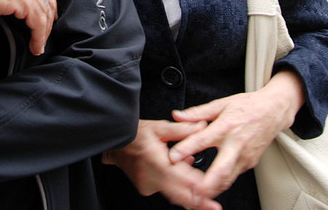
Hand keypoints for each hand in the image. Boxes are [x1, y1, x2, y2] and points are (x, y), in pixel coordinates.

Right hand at [0, 0, 56, 55]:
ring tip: (38, 46)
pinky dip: (39, 38)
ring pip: (45, 13)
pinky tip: (35, 47)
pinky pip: (39, 24)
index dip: (45, 1)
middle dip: (49, 18)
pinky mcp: (24, 1)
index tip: (45, 15)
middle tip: (45, 33)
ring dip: (44, 32)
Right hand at [104, 119, 221, 209]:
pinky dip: (176, 188)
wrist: (114, 143)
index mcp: (157, 161)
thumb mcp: (159, 127)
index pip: (182, 178)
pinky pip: (165, 191)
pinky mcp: (145, 188)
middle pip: (179, 194)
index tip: (210, 194)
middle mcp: (152, 177)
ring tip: (206, 205)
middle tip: (214, 208)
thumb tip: (202, 126)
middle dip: (198, 202)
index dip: (197, 187)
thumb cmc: (135, 134)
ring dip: (189, 199)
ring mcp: (148, 185)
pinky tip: (182, 177)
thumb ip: (182, 129)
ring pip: (173, 196)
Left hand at [169, 71, 304, 199]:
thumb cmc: (247, 106)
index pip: (203, 139)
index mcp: (226, 126)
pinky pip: (233, 175)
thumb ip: (197, 113)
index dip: (186, 148)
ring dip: (213, 189)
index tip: (173, 157)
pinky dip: (221, 183)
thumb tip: (177, 115)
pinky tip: (211, 187)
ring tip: (198, 197)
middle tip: (193, 194)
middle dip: (206, 185)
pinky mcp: (250, 163)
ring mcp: (245, 156)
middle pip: (221, 169)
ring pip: (228, 178)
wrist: (273, 111)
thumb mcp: (221, 104)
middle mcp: (236, 144)